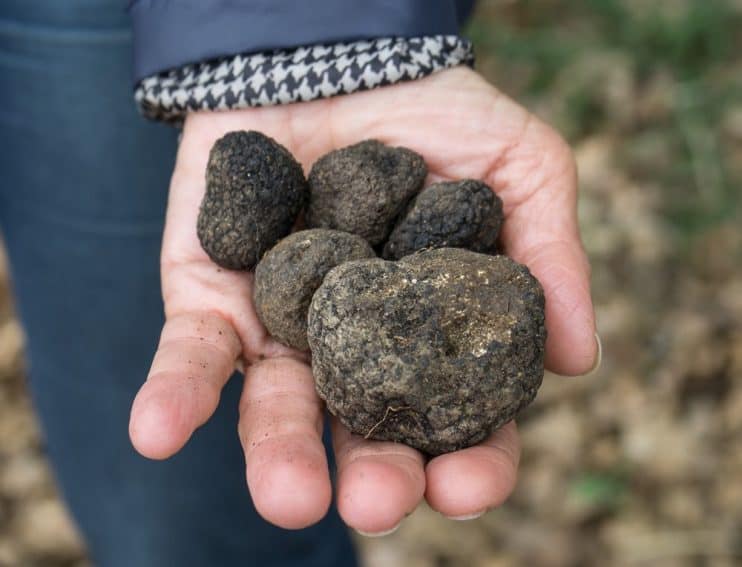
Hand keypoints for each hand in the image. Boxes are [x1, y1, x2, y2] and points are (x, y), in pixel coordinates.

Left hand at [128, 67, 597, 532]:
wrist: (342, 59)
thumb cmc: (442, 116)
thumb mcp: (523, 168)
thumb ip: (551, 255)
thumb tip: (577, 359)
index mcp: (431, 336)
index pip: (460, 420)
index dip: (471, 460)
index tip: (468, 482)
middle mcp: (357, 351)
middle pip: (366, 434)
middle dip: (376, 477)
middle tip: (378, 502)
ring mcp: (284, 333)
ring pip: (277, 411)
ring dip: (279, 456)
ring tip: (289, 496)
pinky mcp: (213, 299)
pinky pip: (191, 354)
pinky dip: (177, 394)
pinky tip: (157, 434)